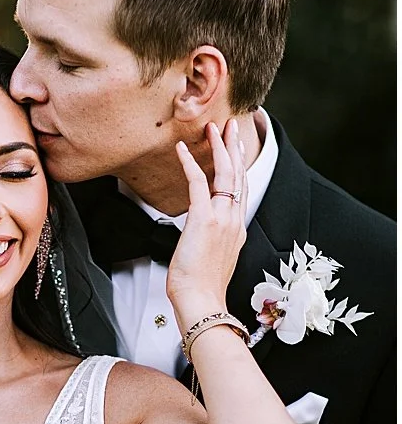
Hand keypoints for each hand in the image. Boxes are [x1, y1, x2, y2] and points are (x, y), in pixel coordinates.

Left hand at [166, 119, 247, 327]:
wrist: (201, 300)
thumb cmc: (201, 285)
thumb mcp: (213, 258)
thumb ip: (213, 241)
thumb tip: (202, 237)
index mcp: (237, 227)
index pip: (241, 188)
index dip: (239, 165)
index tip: (237, 147)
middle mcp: (234, 219)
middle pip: (238, 174)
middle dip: (234, 146)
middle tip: (231, 124)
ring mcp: (222, 217)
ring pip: (225, 173)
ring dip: (219, 147)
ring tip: (214, 128)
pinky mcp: (203, 219)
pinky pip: (198, 183)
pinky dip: (190, 164)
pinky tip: (182, 149)